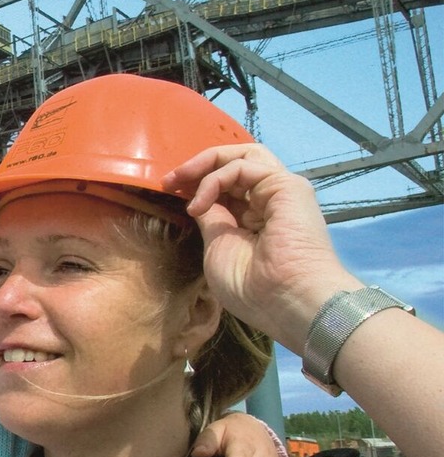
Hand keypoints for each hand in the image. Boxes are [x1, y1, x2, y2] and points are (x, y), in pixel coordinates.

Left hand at [163, 144, 358, 352]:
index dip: (197, 182)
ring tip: (178, 182)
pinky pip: (244, 166)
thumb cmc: (252, 288)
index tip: (168, 190)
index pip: (227, 185)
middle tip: (169, 180)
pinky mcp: (288, 185)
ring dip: (205, 164)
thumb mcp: (218, 246)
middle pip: (236, 162)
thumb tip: (196, 197)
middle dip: (199, 166)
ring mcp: (280, 191)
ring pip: (243, 155)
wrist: (287, 301)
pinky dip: (214, 179)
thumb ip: (211, 217)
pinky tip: (199, 204)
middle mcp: (269, 200)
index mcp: (255, 217)